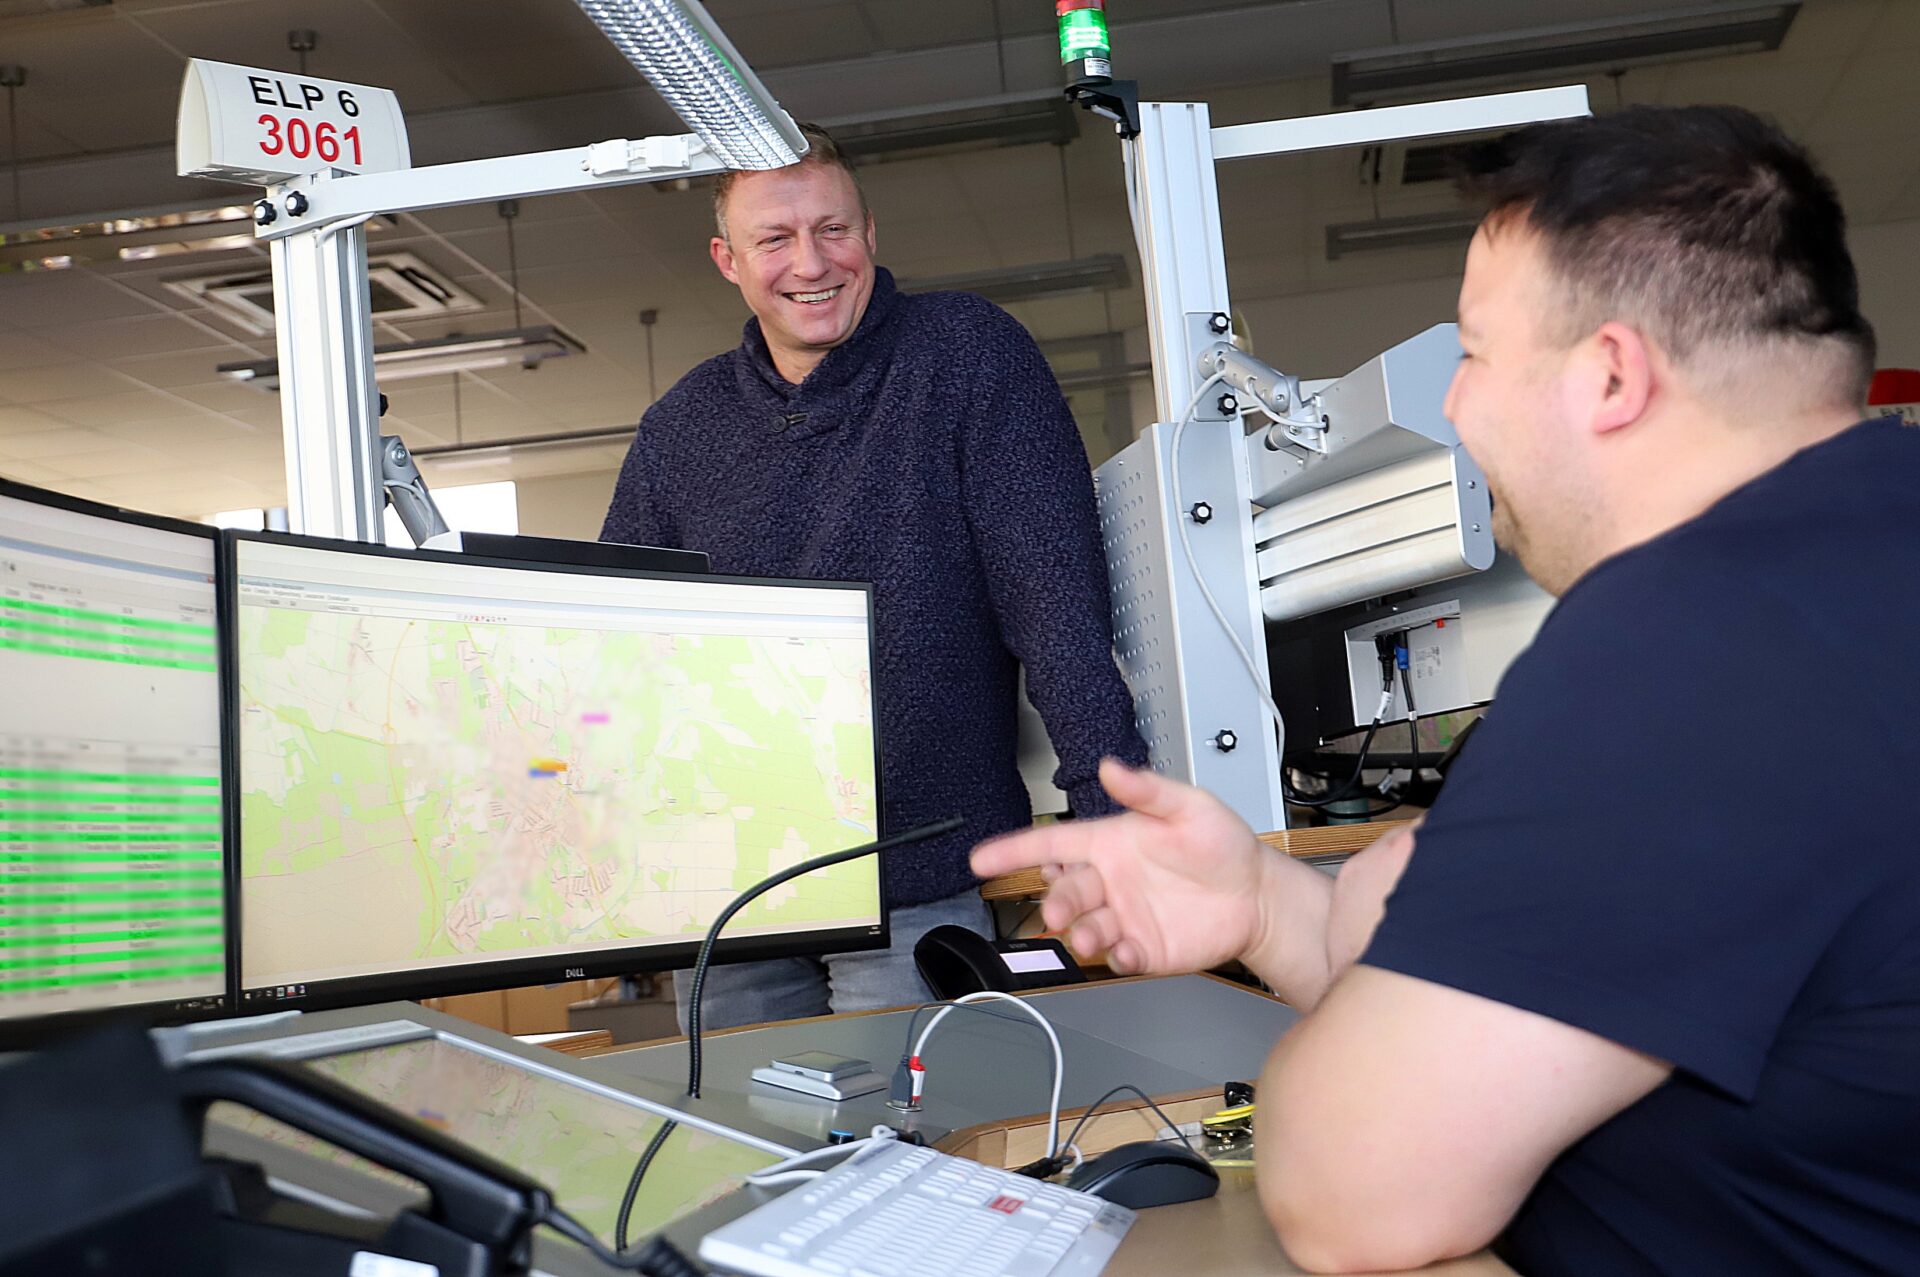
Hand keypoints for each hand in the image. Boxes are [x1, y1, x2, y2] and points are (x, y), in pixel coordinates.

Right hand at [971, 758, 1293, 975]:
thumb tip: (1111, 766)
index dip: (1013, 850)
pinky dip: (1116, 959)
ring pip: (1083, 929)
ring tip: (1092, 938)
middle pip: (1064, 893)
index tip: (981, 859)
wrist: (1258, 896)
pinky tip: (1128, 952)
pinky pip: (1117, 958)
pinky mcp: (1143, 948)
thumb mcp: (1189, 806)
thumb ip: (1147, 790)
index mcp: (1111, 843)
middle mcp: (1111, 881)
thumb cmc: (1223, 846)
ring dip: (1080, 935)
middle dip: (1054, 903)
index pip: (1052, 844)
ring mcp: (1124, 917)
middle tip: (1059, 911)